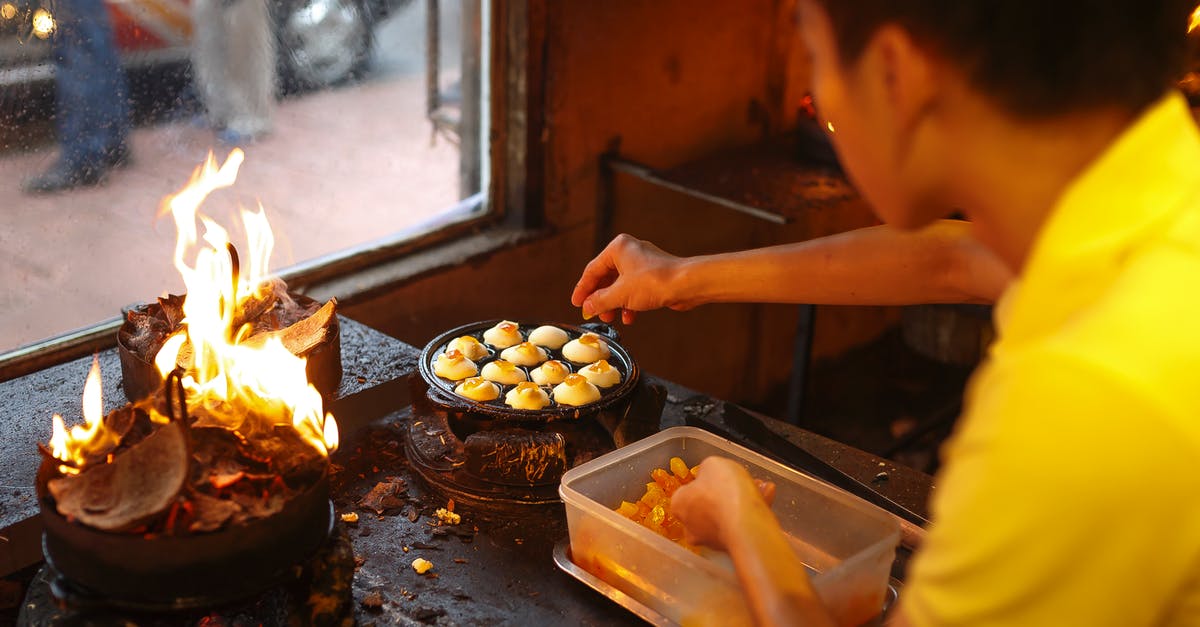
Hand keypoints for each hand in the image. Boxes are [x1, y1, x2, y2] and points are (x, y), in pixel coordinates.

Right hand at [570, 234, 690, 323]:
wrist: (686, 284)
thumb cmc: (655, 281)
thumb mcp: (620, 295)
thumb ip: (600, 301)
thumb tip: (587, 307)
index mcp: (618, 248)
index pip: (593, 270)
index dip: (583, 289)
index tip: (577, 303)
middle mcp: (629, 251)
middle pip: (606, 278)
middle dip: (601, 298)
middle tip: (594, 313)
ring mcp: (642, 263)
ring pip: (620, 285)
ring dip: (614, 303)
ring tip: (611, 317)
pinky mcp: (653, 275)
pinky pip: (634, 289)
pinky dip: (629, 302)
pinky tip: (629, 316)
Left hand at [671, 456, 775, 549]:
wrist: (747, 523)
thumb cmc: (723, 492)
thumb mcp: (712, 464)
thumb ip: (708, 469)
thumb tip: (710, 473)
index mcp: (679, 504)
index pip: (687, 492)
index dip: (705, 481)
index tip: (719, 476)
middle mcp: (691, 527)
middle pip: (709, 505)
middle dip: (728, 491)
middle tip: (742, 481)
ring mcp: (712, 540)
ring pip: (728, 515)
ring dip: (744, 500)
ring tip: (761, 487)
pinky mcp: (733, 547)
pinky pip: (742, 525)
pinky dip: (754, 512)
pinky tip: (767, 497)